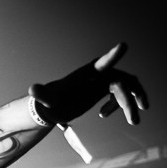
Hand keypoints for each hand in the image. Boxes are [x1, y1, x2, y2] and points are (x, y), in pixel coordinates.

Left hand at [28, 42, 148, 125]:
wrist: (52, 105)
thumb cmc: (50, 101)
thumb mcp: (46, 100)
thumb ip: (41, 94)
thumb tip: (32, 90)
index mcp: (86, 74)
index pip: (101, 64)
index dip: (112, 56)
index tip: (123, 46)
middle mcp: (98, 74)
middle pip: (121, 81)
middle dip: (129, 100)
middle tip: (133, 121)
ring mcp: (103, 80)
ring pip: (127, 86)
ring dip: (132, 102)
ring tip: (133, 122)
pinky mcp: (105, 88)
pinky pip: (123, 93)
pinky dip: (122, 105)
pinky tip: (102, 115)